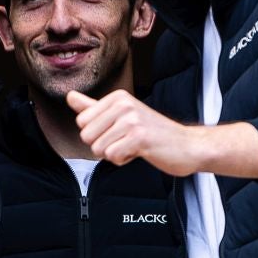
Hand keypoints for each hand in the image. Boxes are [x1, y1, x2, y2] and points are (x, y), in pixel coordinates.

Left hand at [66, 89, 257, 178]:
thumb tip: (69, 97)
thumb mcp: (121, 115)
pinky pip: (112, 157)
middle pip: (86, 136)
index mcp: (117, 97)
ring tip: (135, 146)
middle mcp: (123, 104)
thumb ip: (93, 107)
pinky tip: (140, 152)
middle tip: (128, 140)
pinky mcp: (139, 137)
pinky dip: (124, 160)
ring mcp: (131, 120)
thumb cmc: (153, 133)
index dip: (99, 134)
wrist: (187, 146)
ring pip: (98, 148)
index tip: (121, 131)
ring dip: (115, 154)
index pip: (81, 122)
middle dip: (104, 145)